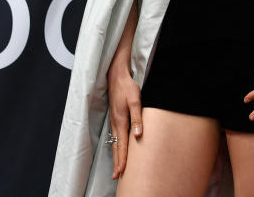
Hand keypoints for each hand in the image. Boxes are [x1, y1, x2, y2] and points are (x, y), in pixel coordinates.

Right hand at [107, 65, 142, 179]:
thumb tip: (138, 135)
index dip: (122, 159)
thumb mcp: (135, 101)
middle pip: (116, 147)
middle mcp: (116, 123)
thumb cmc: (127, 88)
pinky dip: (116, 145)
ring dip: (116, 155)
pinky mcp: (115, 117)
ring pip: (114, 142)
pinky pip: (115, 136)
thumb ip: (138, 118)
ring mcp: (114, 120)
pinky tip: (118, 147)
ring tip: (117, 166)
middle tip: (117, 176)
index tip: (121, 172)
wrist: (116, 76)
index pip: (122, 145)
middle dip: (117, 162)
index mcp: (121, 122)